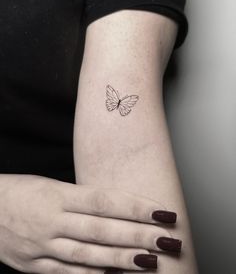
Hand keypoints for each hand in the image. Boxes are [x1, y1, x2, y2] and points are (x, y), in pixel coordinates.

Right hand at [0, 174, 180, 272]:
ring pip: (89, 256)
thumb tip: (118, 210)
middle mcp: (52, 221)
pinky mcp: (33, 267)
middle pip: (102, 230)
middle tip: (167, 239)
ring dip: (122, 261)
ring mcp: (42, 247)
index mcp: (57, 195)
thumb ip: (82, 200)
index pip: (105, 201)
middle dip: (138, 236)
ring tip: (151, 261)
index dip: (136, 207)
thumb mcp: (51, 185)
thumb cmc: (22, 191)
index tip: (162, 211)